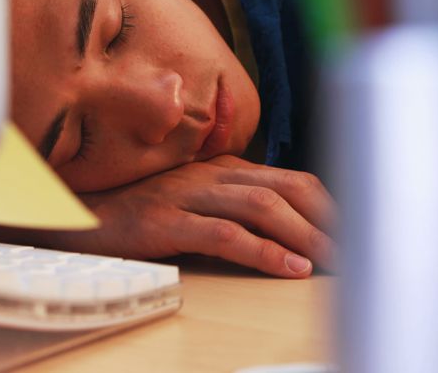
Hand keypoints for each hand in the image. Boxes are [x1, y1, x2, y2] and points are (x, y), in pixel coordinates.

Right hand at [41, 155, 336, 277]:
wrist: (76, 213)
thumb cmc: (141, 211)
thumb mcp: (196, 202)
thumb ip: (236, 208)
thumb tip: (289, 234)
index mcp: (225, 168)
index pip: (294, 180)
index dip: (331, 207)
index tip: (360, 234)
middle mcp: (212, 174)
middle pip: (289, 189)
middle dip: (330, 220)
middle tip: (361, 251)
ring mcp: (188, 194)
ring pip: (263, 207)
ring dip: (307, 236)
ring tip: (336, 262)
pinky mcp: (167, 220)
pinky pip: (225, 233)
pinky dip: (263, 252)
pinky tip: (290, 269)